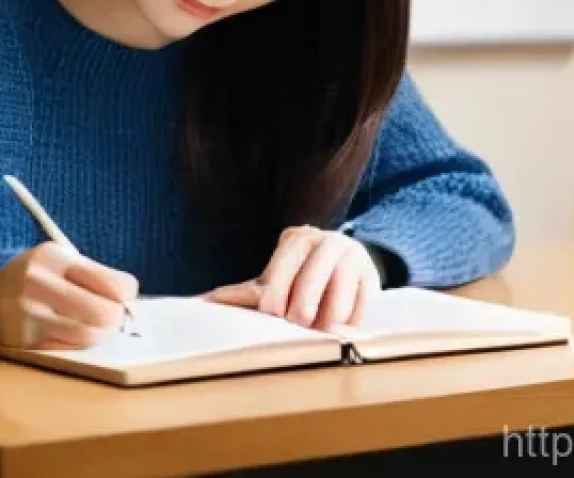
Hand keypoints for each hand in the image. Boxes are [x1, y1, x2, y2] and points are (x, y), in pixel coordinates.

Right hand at [0, 242, 137, 349]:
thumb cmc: (36, 276)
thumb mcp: (60, 261)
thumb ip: (94, 275)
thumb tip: (131, 301)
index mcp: (55, 257)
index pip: (111, 282)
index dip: (127, 294)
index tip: (125, 296)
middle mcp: (39, 283)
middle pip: (103, 312)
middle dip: (115, 319)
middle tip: (111, 317)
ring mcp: (29, 314)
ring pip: (87, 336)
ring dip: (99, 335)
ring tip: (95, 327)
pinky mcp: (23, 342)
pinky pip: (67, 350)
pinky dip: (78, 345)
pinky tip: (72, 335)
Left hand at [204, 225, 380, 328]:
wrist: (349, 255)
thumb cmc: (301, 271)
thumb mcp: (276, 275)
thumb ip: (245, 292)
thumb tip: (202, 304)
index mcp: (296, 239)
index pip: (279, 276)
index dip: (274, 303)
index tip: (273, 319)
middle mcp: (325, 242)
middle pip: (307, 288)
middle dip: (300, 315)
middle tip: (297, 329)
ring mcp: (351, 257)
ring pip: (334, 301)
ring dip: (324, 324)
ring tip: (318, 334)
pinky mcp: (371, 278)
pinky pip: (358, 310)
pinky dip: (347, 325)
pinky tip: (340, 330)